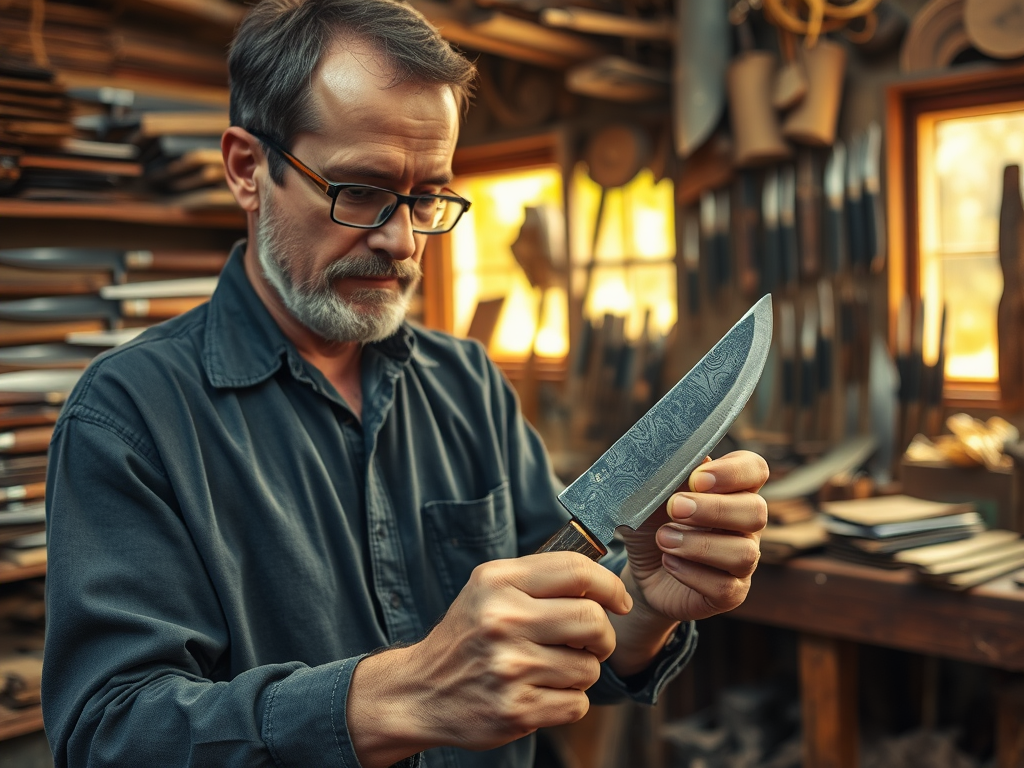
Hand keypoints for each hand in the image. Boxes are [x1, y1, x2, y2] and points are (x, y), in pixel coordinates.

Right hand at [346, 552, 632, 766]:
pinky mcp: (516, 710)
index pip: (577, 571)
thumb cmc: (468, 635)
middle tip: (591, 642)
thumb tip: (602, 581)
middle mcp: (502, 620)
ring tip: (552, 669)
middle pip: (593, 620)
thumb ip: (539, 578)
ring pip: (589, 667)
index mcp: (497, 582)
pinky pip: (576, 703)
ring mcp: (509, 668)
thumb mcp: (489, 589)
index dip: (610, 586)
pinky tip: (541, 692)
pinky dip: (568, 700)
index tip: (618, 601)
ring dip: (581, 671)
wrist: (420, 690)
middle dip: (602, 636)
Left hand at [618, 450, 768, 624]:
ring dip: (699, 544)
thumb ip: (668, 475)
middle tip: (674, 508)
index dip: (733, 471)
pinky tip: (669, 562)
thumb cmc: (652, 523)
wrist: (642, 570)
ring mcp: (742, 561)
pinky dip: (693, 573)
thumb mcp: (651, 495)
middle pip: (757, 511)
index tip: (696, 477)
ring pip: (744, 552)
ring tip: (663, 539)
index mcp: (732, 490)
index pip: (755, 469)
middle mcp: (745, 524)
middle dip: (714, 509)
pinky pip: (725, 586)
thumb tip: (685, 455)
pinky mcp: (730, 593)